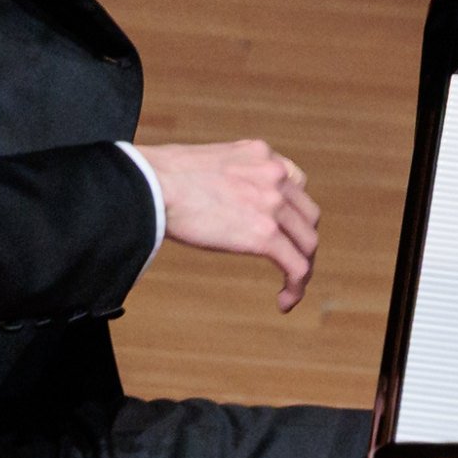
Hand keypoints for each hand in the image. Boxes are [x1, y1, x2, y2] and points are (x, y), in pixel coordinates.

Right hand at [144, 138, 320, 311]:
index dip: (292, 209)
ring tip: (289, 288)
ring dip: (302, 268)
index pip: (295, 182)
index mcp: (260, 154)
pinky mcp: (264, 234)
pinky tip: (284, 302)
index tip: (280, 228)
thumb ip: (226, 176)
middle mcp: (274, 174)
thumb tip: (213, 196)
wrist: (150, 185)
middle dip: (300, 240)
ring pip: (307, 242)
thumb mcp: (207, 161)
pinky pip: (296, 266)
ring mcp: (273, 203)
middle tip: (286, 260)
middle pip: (307, 214)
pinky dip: (296, 286)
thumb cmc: (159, 176)